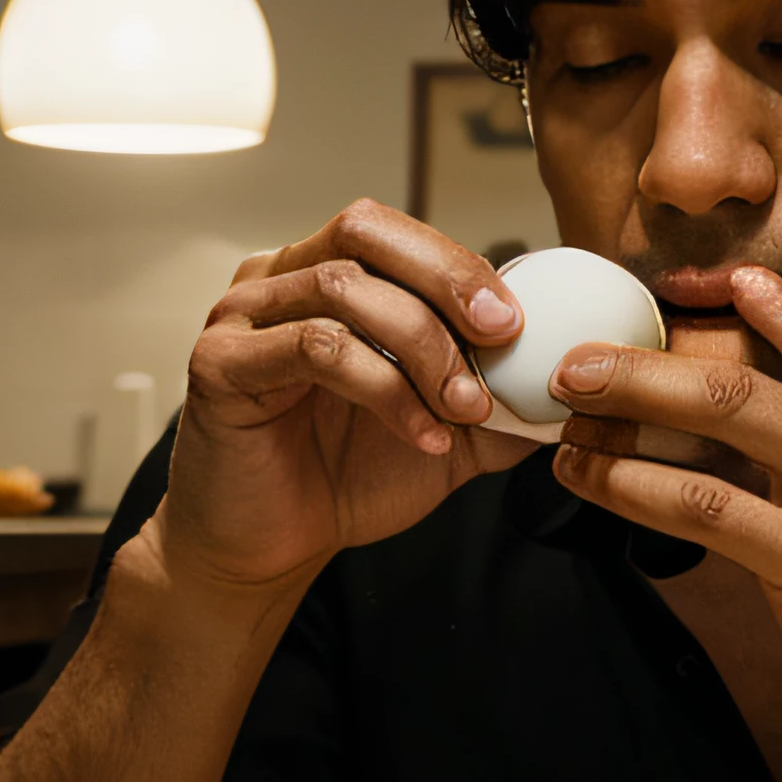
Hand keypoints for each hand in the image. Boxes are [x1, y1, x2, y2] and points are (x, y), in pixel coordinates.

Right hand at [151, 201, 533, 593]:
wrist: (271, 549)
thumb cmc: (340, 479)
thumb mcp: (444, 431)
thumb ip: (495, 399)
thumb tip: (562, 381)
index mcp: (320, 276)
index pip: (392, 233)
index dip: (459, 265)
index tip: (515, 322)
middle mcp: (275, 282)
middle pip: (363, 233)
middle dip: (446, 278)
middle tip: (499, 335)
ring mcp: (240, 317)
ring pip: (344, 290)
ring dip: (424, 348)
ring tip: (463, 407)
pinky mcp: (219, 364)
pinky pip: (314, 348)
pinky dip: (384, 389)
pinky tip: (421, 433)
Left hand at [549, 267, 781, 762]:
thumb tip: (746, 395)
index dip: (737, 299)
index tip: (670, 287)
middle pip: (735, 374)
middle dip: (641, 362)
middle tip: (573, 364)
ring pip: (719, 424)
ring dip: (626, 415)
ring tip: (565, 420)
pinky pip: (708, 510)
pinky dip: (636, 489)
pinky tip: (593, 482)